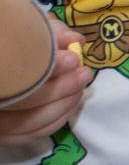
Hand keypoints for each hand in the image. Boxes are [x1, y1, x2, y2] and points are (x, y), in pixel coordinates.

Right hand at [0, 23, 90, 144]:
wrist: (9, 60)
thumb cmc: (17, 44)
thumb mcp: (30, 30)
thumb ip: (52, 34)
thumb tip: (76, 41)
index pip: (17, 76)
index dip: (49, 68)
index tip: (74, 59)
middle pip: (23, 102)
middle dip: (61, 89)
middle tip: (84, 73)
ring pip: (29, 123)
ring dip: (63, 105)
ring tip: (81, 86)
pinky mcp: (2, 134)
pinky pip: (32, 134)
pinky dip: (57, 119)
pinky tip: (71, 101)